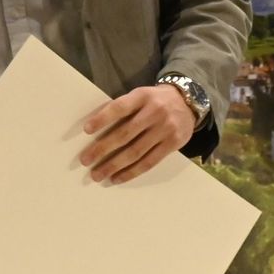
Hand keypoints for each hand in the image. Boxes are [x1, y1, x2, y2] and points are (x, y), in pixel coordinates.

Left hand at [79, 85, 196, 183]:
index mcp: (142, 96)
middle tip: (85, 160)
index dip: (103, 118)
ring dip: (114, 165)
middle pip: (125, 134)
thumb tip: (97, 129)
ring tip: (97, 174)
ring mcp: (165, 129)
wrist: (188, 102)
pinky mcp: (173, 144)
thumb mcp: (141, 95)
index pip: (120, 107)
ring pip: (136, 151)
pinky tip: (117, 178)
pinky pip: (149, 162)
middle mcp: (155, 112)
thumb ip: (124, 108)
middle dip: (103, 148)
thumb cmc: (155, 100)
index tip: (86, 130)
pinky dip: (131, 172)